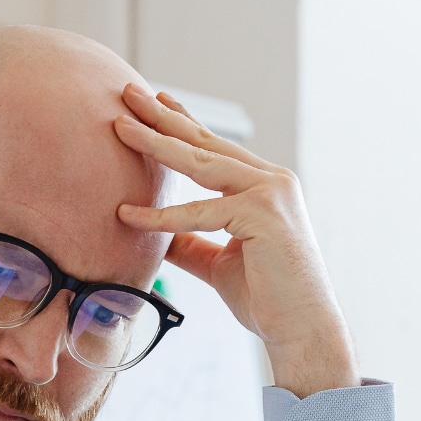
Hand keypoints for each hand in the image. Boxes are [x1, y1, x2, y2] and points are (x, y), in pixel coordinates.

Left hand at [115, 82, 359, 397]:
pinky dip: (162, 214)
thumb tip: (158, 237)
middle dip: (163, 117)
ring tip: (120, 127)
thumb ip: (191, 245)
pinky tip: (128, 213)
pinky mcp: (263, 215)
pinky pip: (200, 212)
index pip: (215, 148)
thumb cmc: (266, 299)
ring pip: (202, 163)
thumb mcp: (218, 265)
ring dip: (157, 143)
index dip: (183, 123)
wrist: (300, 329)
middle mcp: (271, 181)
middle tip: (128, 92)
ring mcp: (270, 193)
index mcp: (264, 187)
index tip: (154, 101)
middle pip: (205, 143)